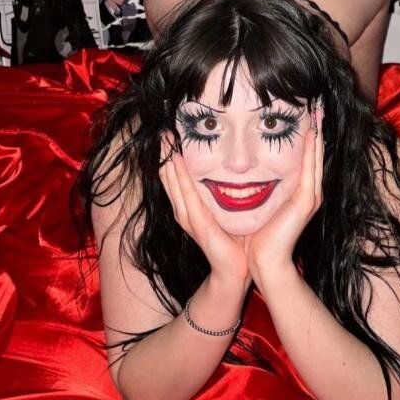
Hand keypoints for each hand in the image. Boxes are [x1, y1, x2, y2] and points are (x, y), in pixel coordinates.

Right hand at [159, 134, 250, 289]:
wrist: (236, 269)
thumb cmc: (236, 239)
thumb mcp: (227, 208)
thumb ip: (226, 191)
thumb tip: (235, 167)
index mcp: (190, 206)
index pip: (176, 177)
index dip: (171, 156)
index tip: (171, 133)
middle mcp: (184, 210)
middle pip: (169, 177)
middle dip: (165, 154)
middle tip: (163, 130)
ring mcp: (187, 217)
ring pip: (173, 183)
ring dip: (168, 161)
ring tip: (164, 139)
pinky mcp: (196, 223)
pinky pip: (186, 196)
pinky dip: (180, 178)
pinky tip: (177, 162)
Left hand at [243, 106, 323, 285]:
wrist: (264, 262)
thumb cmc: (256, 235)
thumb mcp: (259, 202)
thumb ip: (259, 185)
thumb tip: (242, 165)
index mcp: (298, 191)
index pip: (305, 156)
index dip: (308, 135)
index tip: (305, 112)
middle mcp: (308, 191)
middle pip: (315, 153)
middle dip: (317, 129)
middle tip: (317, 105)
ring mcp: (310, 196)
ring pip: (316, 158)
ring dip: (318, 134)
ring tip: (319, 112)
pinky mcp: (307, 202)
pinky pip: (310, 171)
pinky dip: (312, 152)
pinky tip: (312, 134)